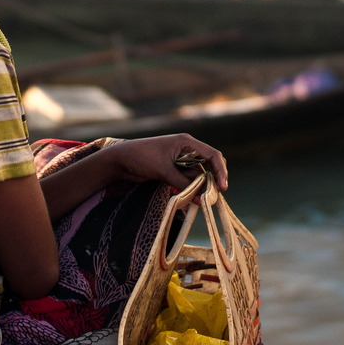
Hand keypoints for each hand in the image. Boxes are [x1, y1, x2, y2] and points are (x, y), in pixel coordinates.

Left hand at [110, 134, 227, 191]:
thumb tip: (200, 199)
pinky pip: (187, 180)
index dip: (220, 171)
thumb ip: (183, 183)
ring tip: (201, 201)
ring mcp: (179, 160)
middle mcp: (186, 150)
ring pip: (197, 175)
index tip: (222, 187)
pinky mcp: (172, 170)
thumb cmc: (142, 157)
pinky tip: (191, 200)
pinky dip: (190, 189)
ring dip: (200, 188)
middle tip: (215, 196)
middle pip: (208, 165)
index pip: (212, 155)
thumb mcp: (164, 170)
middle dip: (213, 180)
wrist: (121, 160)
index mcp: (186, 142)